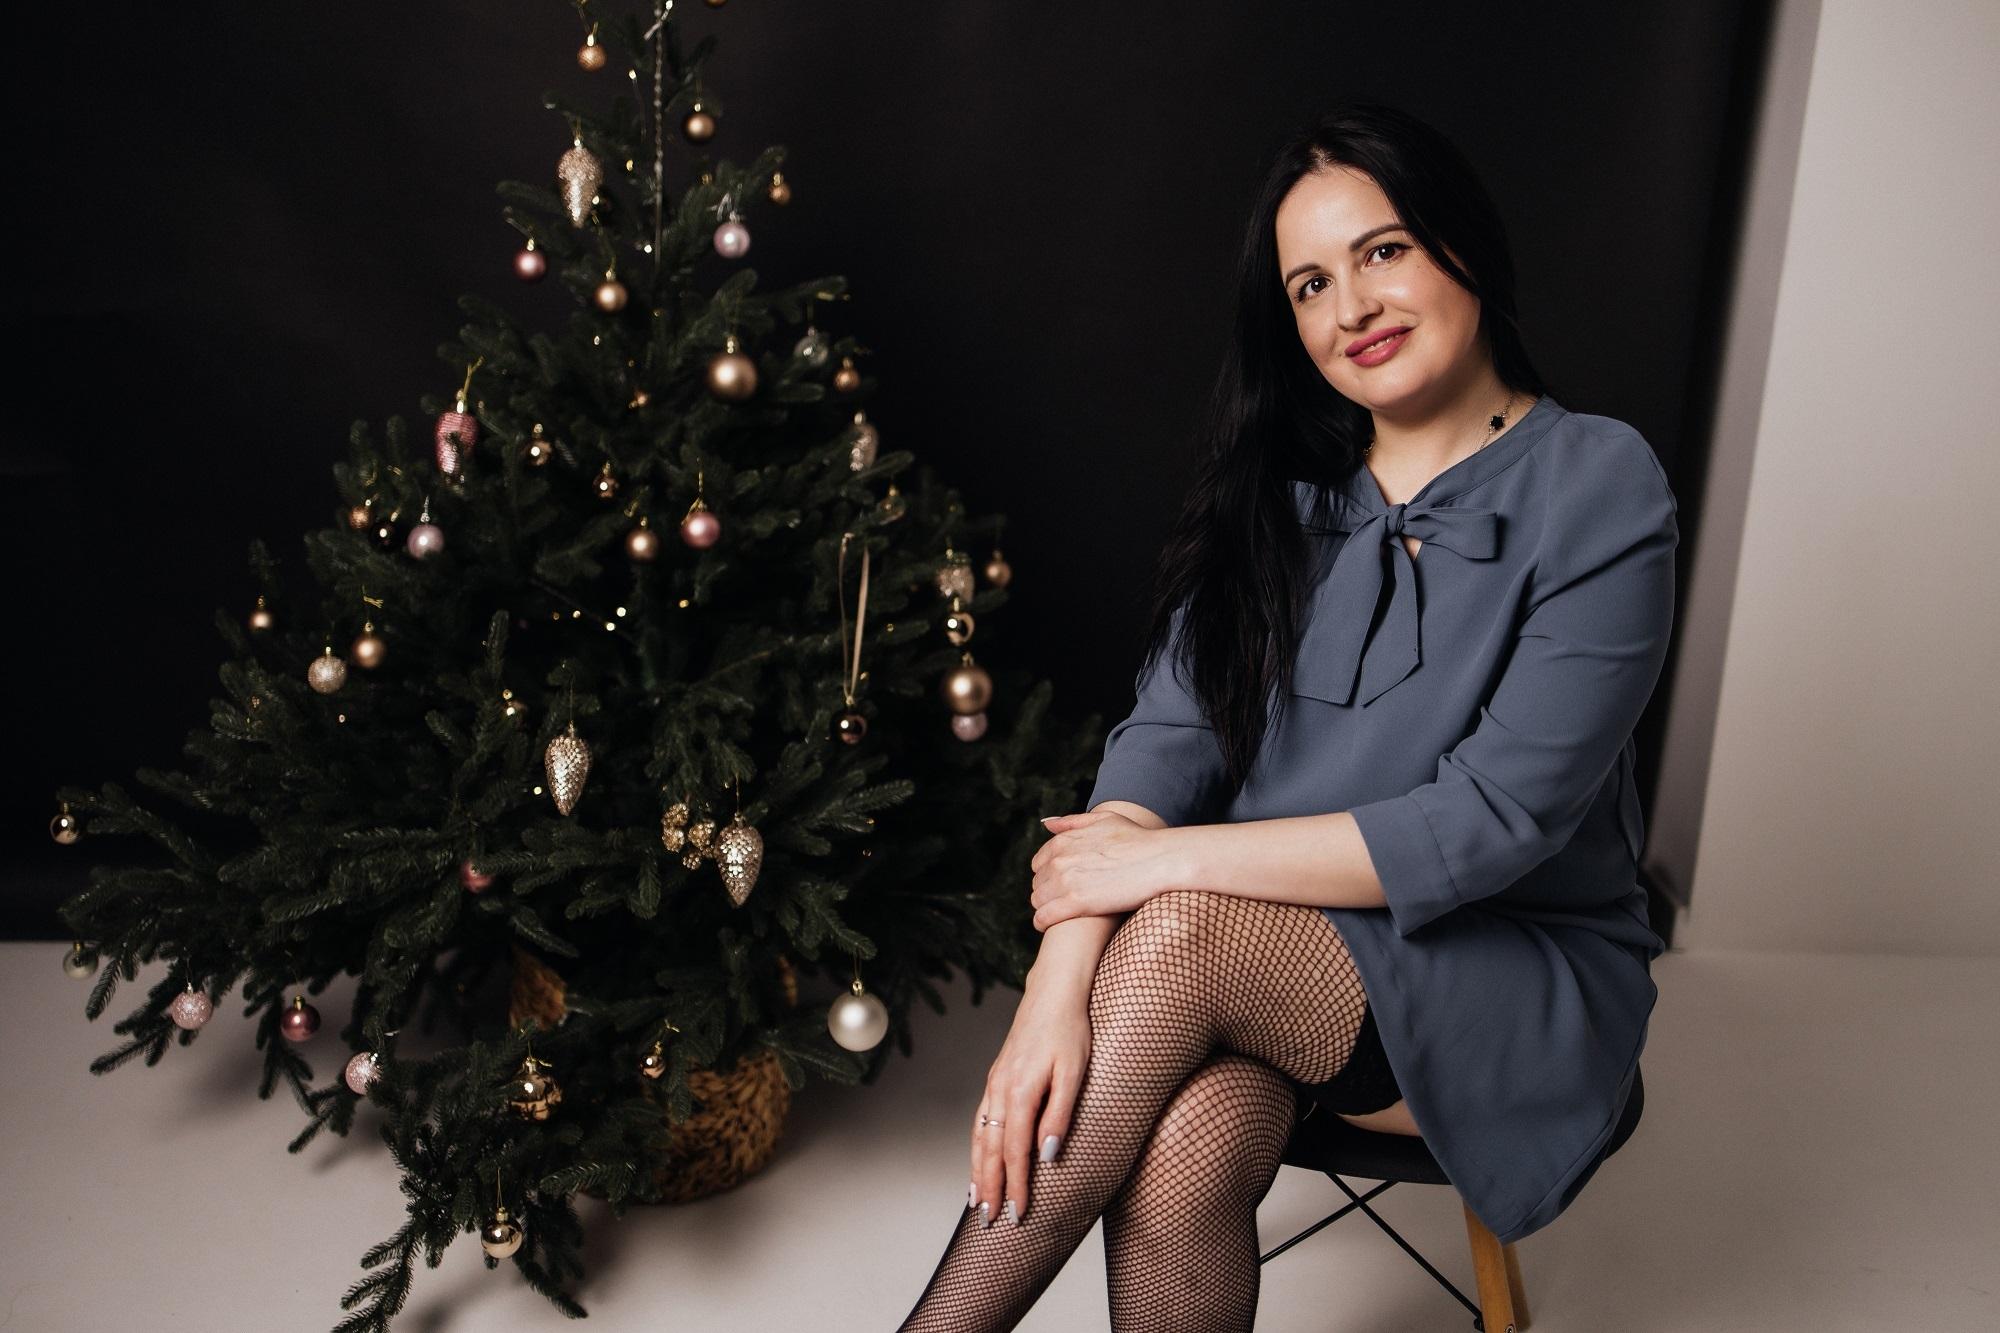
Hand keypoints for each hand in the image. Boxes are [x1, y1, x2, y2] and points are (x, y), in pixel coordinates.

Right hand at [970, 984, 1091, 1229]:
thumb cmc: (1070, 1031)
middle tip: (988, 1220)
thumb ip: (1060, 1114)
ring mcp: (994, 1085)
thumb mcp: (1075, 1072)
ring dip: (977, 1171)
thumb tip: (1047, 1155)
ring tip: (975, 1201)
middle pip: (990, 1149)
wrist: (1052, 994)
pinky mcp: (995, 1080)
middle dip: (989, 1186)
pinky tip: (977, 1160)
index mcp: (1021, 1092)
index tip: (1018, 1213)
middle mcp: (1001, 1091)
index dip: (1016, 1185)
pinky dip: (976, 1147)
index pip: (1016, 1151)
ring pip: (979, 1137)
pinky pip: (979, 1121)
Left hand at [1030, 810, 1180, 930]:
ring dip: (1044, 907)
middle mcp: (1060, 860)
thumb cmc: (1138, 839)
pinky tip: (1047, 926)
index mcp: (1064, 841)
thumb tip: (1048, 825)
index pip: (1039, 863)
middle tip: (1061, 901)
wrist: (1160, 860)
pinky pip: (1044, 917)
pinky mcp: (1076, 903)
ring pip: (1038, 901)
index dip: (1048, 874)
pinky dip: (1042, 922)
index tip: (1059, 883)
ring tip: (1058, 914)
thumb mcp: (1104, 820)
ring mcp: (1066, 881)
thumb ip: (1072, 822)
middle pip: (1038, 882)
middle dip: (1047, 891)